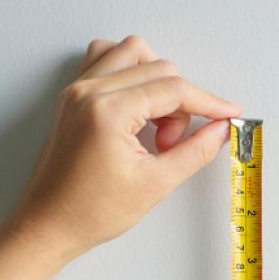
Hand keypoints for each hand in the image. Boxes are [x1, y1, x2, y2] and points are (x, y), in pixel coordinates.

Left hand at [3, 35, 240, 263]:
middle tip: (175, 143)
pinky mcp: (73, 96)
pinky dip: (130, 74)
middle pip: (157, 68)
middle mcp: (88, 91)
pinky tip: (138, 106)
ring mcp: (77, 90)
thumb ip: (195, 151)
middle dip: (180, 103)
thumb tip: (220, 130)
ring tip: (156, 122)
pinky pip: (106, 60)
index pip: (173, 89)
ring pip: (132, 54)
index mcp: (107, 111)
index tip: (229, 114)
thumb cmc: (89, 211)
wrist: (48, 225)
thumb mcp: (156, 184)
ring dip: (156, 81)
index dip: (209, 102)